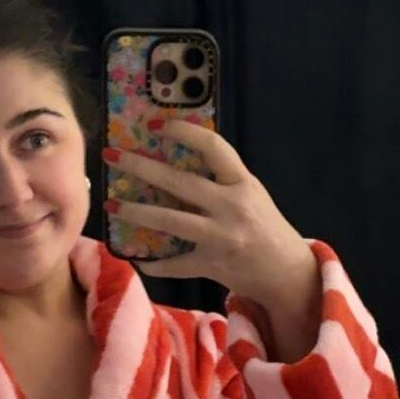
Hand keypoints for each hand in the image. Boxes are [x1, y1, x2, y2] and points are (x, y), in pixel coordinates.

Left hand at [105, 115, 317, 307]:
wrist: (287, 272)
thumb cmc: (266, 228)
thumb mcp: (251, 195)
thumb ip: (222, 180)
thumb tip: (178, 160)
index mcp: (242, 182)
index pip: (212, 146)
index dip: (182, 131)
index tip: (154, 125)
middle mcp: (232, 206)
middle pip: (180, 181)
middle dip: (141, 167)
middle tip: (112, 156)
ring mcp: (221, 237)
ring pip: (170, 220)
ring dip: (137, 211)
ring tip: (112, 204)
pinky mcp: (213, 264)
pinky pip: (176, 263)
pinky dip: (156, 263)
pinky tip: (138, 259)